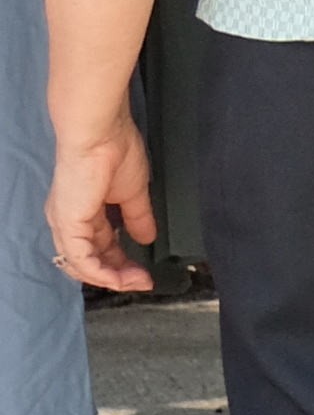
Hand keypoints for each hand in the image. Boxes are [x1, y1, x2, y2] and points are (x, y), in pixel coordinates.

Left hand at [45, 109, 155, 294]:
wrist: (101, 133)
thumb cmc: (115, 149)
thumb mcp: (132, 192)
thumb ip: (137, 217)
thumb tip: (147, 236)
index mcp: (82, 211)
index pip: (98, 248)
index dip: (122, 263)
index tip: (146, 271)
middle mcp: (69, 220)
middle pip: (88, 262)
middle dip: (117, 276)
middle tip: (143, 281)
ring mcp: (66, 224)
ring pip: (82, 266)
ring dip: (112, 279)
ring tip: (138, 281)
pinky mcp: (69, 224)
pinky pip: (83, 260)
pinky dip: (104, 273)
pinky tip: (123, 278)